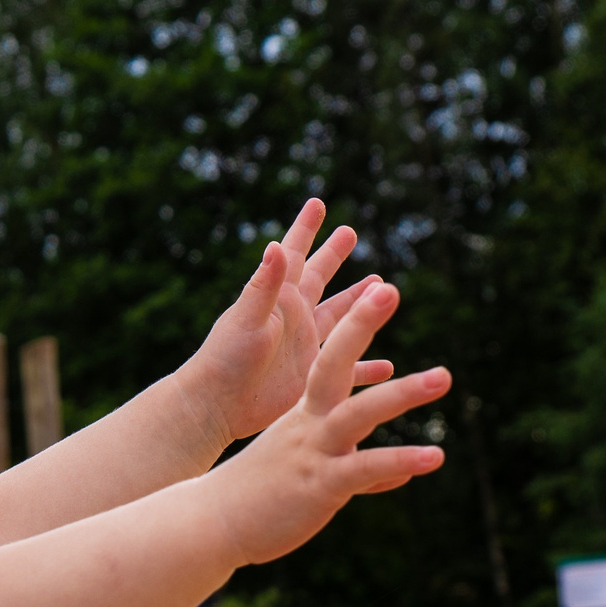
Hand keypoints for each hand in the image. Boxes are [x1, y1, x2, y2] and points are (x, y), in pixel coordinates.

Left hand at [176, 199, 389, 444]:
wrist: (217, 405)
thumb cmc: (226, 359)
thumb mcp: (248, 318)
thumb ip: (265, 284)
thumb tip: (276, 245)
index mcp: (279, 299)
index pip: (295, 254)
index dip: (306, 228)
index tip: (316, 202)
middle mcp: (293, 318)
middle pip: (320, 278)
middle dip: (334, 254)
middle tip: (349, 231)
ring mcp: (303, 346)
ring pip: (339, 317)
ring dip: (359, 302)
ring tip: (379, 286)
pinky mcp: (309, 375)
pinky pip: (347, 368)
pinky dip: (366, 366)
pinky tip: (387, 366)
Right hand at [210, 280, 447, 563]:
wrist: (213, 524)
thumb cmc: (255, 496)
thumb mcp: (306, 469)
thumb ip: (356, 465)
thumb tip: (394, 475)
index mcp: (304, 413)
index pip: (330, 358)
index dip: (353, 324)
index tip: (379, 291)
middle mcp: (308, 423)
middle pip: (333, 363)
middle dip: (360, 325)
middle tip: (389, 291)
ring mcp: (313, 451)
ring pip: (358, 413)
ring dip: (402, 394)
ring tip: (444, 376)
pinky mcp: (319, 484)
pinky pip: (365, 468)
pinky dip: (400, 461)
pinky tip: (434, 457)